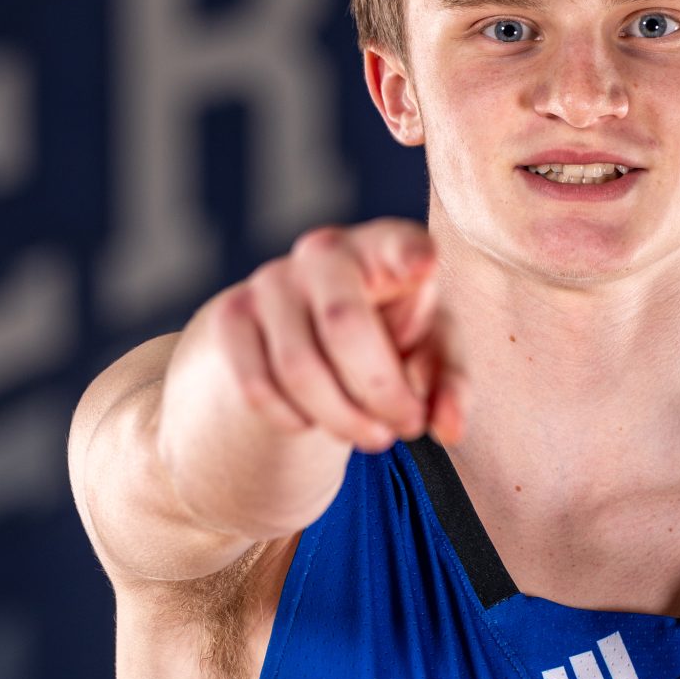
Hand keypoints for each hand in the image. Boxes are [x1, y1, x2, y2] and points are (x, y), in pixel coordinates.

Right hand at [207, 217, 466, 452]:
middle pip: (344, 325)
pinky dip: (293, 420)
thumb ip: (448, 385)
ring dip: (343, 420)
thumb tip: (448, 427)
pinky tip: (313, 422)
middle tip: (404, 427)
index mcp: (384, 248)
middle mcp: (324, 252)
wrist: (309, 337)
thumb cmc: (388, 337)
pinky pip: (257, 386)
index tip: (424, 267)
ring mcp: (271, 281)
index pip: (397, 243)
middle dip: (381, 393)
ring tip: (371, 435)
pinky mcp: (231, 316)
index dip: (408, 254)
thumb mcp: (430, 354)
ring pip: (300, 369)